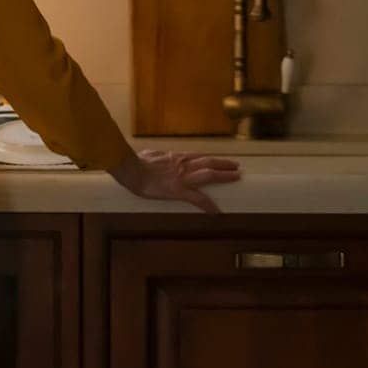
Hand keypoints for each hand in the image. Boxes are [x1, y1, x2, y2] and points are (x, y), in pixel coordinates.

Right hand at [111, 150, 240, 212]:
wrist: (131, 169)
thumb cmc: (135, 162)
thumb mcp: (148, 155)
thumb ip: (154, 156)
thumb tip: (151, 155)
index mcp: (175, 157)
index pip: (198, 156)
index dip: (210, 159)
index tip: (219, 160)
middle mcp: (182, 165)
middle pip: (208, 162)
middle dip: (224, 164)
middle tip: (237, 166)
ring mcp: (182, 178)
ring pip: (208, 174)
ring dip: (224, 176)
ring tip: (236, 177)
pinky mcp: (179, 190)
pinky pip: (197, 199)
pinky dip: (208, 205)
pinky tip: (216, 212)